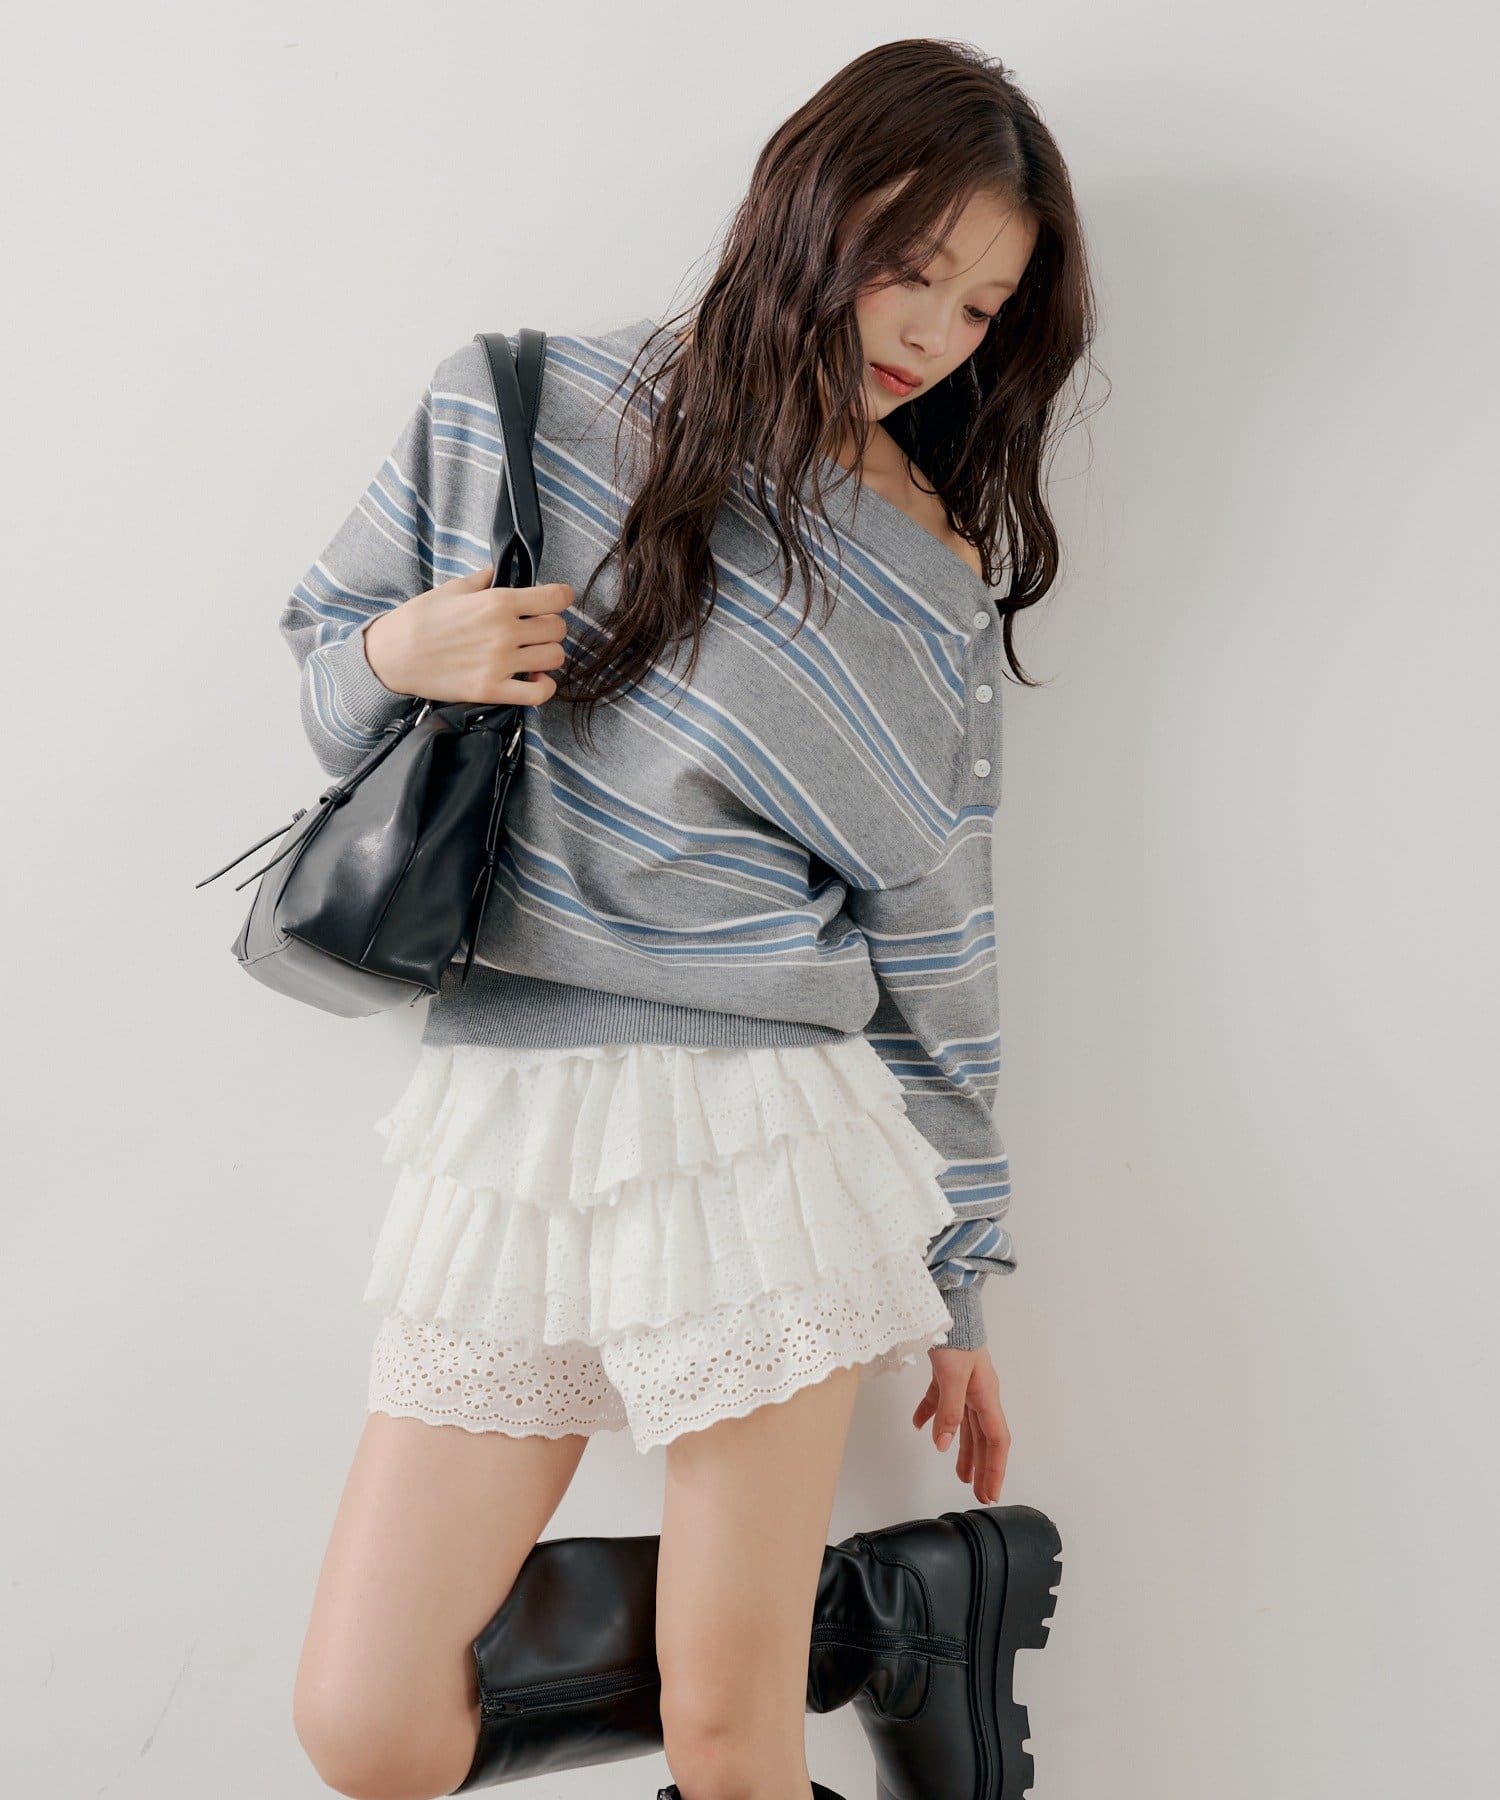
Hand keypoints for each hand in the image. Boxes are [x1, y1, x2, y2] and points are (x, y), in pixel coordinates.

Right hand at [363, 562, 572, 706]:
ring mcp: (500, 663)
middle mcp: (504, 631)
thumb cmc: (419, 620)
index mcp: (497, 602)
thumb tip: (498, 572)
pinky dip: (543, 687)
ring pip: (554, 658)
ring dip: (547, 656)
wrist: (392, 655)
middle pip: (558, 629)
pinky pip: (538, 693)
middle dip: (552, 628)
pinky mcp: (492, 690)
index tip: (556, 602)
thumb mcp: (451, 589)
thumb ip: (482, 580)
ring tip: (531, 656)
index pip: (555, 598)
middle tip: (536, 632)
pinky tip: (532, 680)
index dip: (561, 599)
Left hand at [912, 1345, 1010, 1502]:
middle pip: (983, 1437)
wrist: (948, 1302)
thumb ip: (949, 1411)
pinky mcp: (948, 1373)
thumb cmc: (957, 1335)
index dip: (995, 1469)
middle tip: (980, 1493)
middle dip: (982, 1466)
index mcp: (987, 1395)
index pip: (997, 1440)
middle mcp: (979, 1392)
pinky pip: (942, 1401)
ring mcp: (964, 1383)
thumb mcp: (953, 1376)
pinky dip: (932, 1415)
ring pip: (965, 1423)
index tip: (991, 1493)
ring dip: (962, 1448)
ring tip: (959, 1472)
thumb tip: (944, 1445)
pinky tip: (920, 1426)